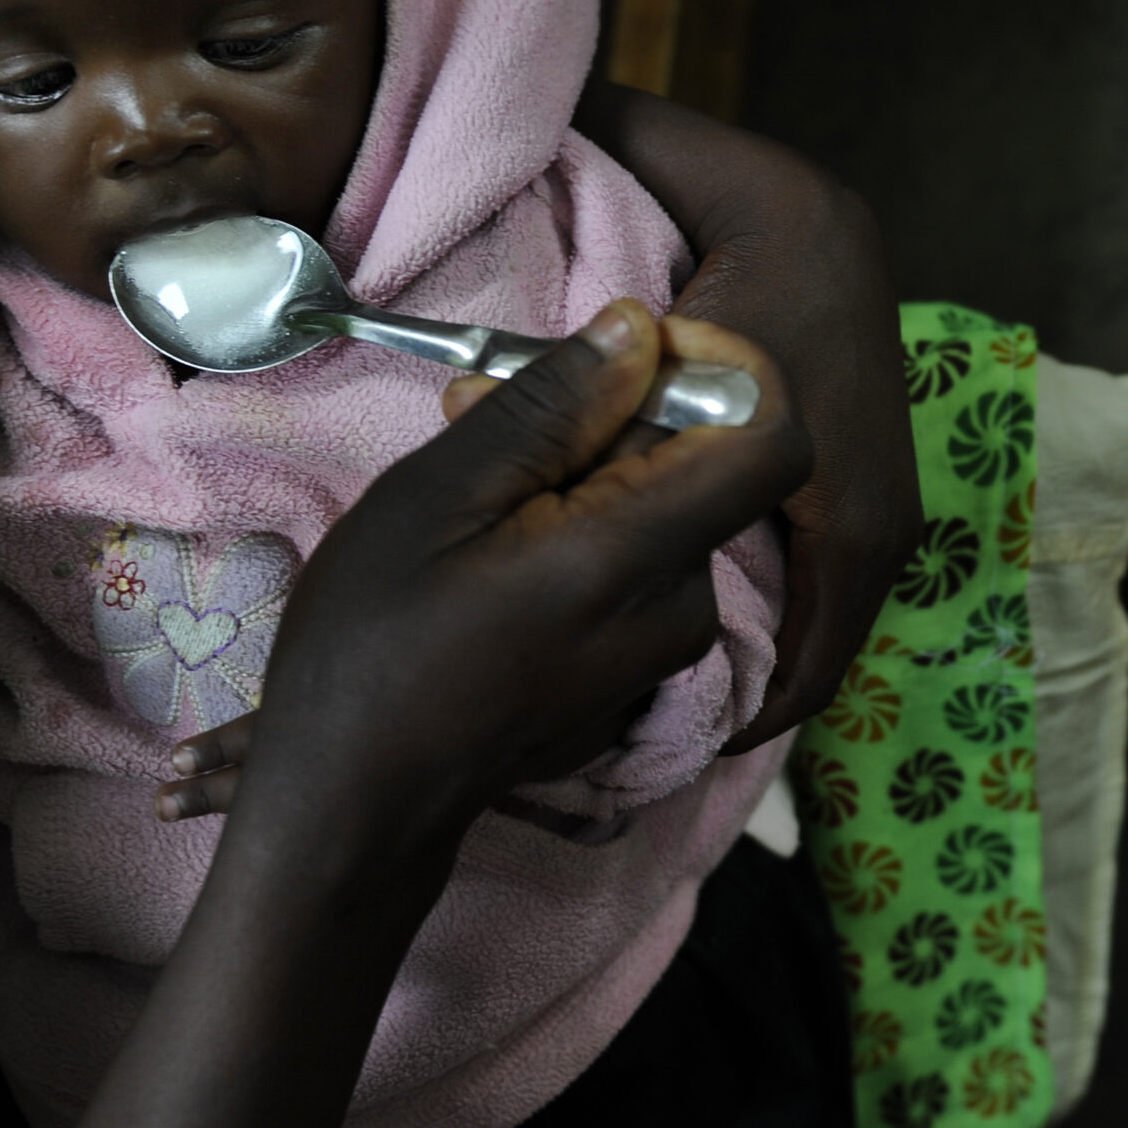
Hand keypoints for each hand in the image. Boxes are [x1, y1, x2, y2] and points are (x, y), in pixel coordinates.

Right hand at [207, 300, 809, 863]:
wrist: (355, 799)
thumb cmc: (374, 641)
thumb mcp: (440, 495)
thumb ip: (554, 408)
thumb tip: (642, 328)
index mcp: (638, 559)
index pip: (772, 440)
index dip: (723, 371)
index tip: (637, 350)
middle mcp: (681, 609)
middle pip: (702, 470)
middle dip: (612, 424)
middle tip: (489, 420)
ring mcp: (665, 652)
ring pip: (663, 516)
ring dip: (584, 482)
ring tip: (475, 501)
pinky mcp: (642, 676)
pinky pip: (641, 573)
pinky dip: (584, 541)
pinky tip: (497, 563)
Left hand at [584, 84, 920, 752]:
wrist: (818, 226)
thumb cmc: (747, 294)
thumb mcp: (664, 370)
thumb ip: (583, 410)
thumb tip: (466, 415)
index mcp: (847, 528)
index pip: (799, 677)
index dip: (721, 726)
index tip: (640, 743)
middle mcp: (882, 535)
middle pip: (808, 663)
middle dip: (730, 694)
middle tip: (637, 720)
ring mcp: (890, 513)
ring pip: (817, 625)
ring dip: (754, 652)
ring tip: (666, 679)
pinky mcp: (880, 492)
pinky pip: (825, 585)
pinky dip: (775, 607)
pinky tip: (710, 607)